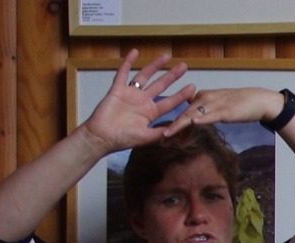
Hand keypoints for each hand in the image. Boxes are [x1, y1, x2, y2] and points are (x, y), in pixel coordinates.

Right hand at [77, 50, 195, 153]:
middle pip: (160, 85)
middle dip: (172, 76)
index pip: (170, 102)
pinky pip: (123, 73)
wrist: (102, 137)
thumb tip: (180, 130)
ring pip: (144, 76)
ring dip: (155, 66)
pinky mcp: (117, 90)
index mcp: (150, 112)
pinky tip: (134, 52)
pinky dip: (128, 62)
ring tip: (166, 56)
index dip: (181, 95)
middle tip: (184, 66)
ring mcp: (130, 94)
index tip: (193, 87)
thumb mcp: (148, 137)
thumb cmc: (123, 139)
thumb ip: (163, 132)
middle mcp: (142, 101)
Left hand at [162, 86, 281, 136]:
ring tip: (167, 136)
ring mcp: (214, 104)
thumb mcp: (221, 106)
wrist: (261, 101)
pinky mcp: (225, 110)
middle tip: (161, 140)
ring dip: (179, 126)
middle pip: (184, 114)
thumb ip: (207, 109)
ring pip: (192, 115)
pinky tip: (191, 124)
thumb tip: (196, 117)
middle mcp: (205, 98)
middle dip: (172, 127)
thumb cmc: (243, 105)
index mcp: (203, 97)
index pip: (185, 112)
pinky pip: (209, 115)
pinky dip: (199, 119)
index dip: (175, 124)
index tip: (165, 136)